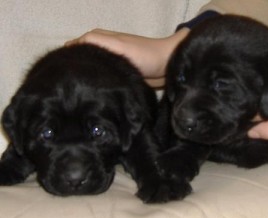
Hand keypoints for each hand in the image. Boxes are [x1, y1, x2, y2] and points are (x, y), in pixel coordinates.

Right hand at [65, 28, 188, 86]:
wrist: (167, 66)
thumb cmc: (144, 54)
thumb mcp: (119, 45)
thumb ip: (98, 42)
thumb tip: (72, 46)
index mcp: (103, 39)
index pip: (79, 43)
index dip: (69, 52)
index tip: (58, 66)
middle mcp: (106, 48)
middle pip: (85, 54)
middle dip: (76, 63)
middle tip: (65, 79)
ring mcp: (114, 61)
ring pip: (95, 65)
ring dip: (87, 72)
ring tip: (75, 85)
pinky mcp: (121, 73)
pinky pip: (105, 75)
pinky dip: (98, 79)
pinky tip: (93, 88)